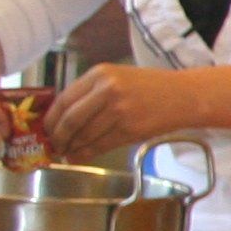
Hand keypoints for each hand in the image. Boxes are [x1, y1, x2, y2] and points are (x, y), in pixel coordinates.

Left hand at [43, 63, 197, 162]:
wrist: (185, 96)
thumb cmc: (150, 87)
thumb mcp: (117, 78)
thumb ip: (91, 93)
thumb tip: (61, 119)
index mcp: (100, 74)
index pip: (64, 100)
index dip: (51, 119)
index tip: (46, 130)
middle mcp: (107, 90)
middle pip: (70, 120)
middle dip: (58, 137)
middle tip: (54, 145)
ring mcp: (119, 111)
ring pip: (84, 136)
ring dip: (71, 148)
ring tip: (67, 153)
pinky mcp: (130, 130)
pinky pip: (100, 145)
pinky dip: (86, 154)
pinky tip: (80, 156)